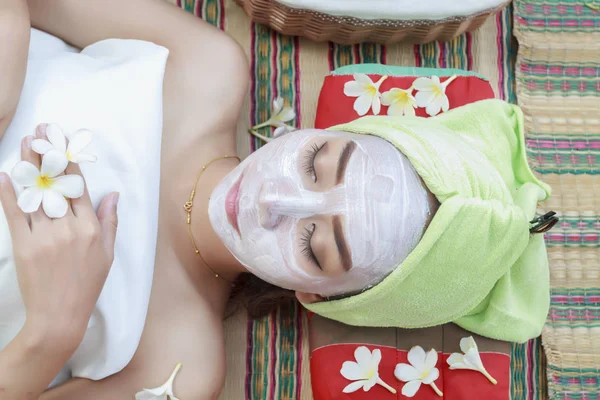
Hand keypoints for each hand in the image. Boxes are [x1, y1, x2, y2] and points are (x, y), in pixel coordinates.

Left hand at [0, 128, 118, 350]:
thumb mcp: (107, 254)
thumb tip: (113, 194)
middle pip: (57, 183)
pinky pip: (16, 214)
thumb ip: (110, 221)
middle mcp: (69, 227)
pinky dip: (9, 193)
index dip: (71, 161)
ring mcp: (45, 235)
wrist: (60, 316)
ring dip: (29, 164)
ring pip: (37, 192)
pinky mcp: (25, 245)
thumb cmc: (87, 285)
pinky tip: (4, 174)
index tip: (64, 141)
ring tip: (24, 142)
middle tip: (41, 130)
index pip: (80, 187)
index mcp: (91, 228)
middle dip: (48, 153)